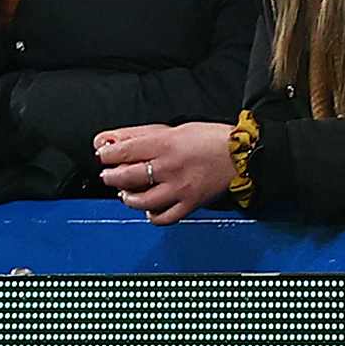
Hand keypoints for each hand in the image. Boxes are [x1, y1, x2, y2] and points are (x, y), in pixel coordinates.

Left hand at [98, 120, 236, 221]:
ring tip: (126, 193)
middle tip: (110, 175)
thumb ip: (143, 135)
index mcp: (165, 144)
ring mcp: (180, 188)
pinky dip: (152, 216)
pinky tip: (149, 210)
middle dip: (112, 177)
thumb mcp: (174, 128)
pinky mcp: (190, 203)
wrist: (241, 154)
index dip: (107, 155)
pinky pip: (165, 217)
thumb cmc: (210, 138)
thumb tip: (115, 139)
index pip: (124, 152)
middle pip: (128, 177)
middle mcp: (170, 168)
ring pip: (142, 201)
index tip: (103, 156)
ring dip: (128, 198)